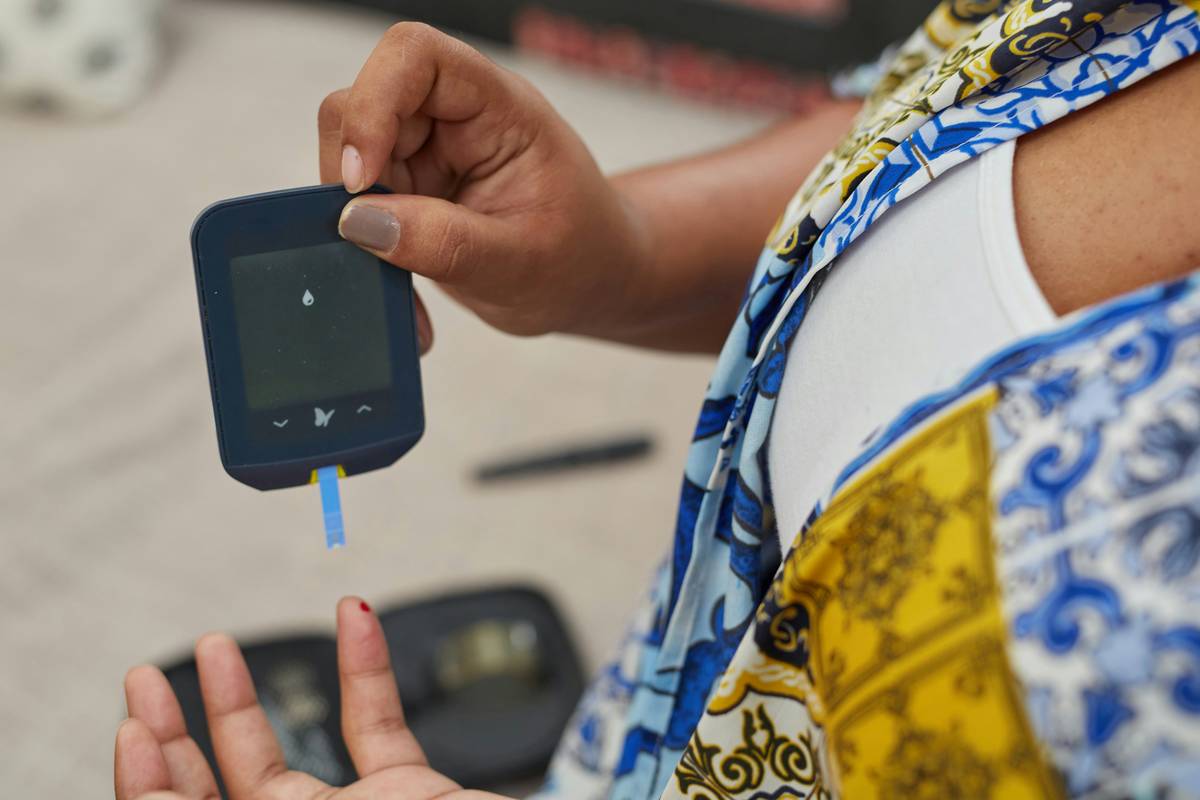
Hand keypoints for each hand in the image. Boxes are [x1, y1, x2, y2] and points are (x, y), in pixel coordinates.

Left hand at [114, 598, 512, 799]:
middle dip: (174, 735)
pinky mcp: (412, 794)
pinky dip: (365, 670)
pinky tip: (354, 618)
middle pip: (217, 795)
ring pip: (282, 759)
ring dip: (243, 700)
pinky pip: (379, 727)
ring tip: (215, 648)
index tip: (133, 727)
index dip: (151, 785)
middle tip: (144, 680)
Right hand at [319, 22, 651, 345]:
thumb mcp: (522, 263)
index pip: (417, 56)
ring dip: (359, 227)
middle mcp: (458, 117)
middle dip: (355, 180)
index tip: (361, 178)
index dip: (373, 103)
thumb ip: (446, 242)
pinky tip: (407, 292)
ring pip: (350, 160)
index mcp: (501, 108)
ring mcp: (430, 151)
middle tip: (376, 246)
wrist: (591, 282)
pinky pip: (361, 207)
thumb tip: (358, 221)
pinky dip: (370, 252)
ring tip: (407, 287)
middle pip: (365, 105)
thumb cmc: (581, 258)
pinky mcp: (412, 189)